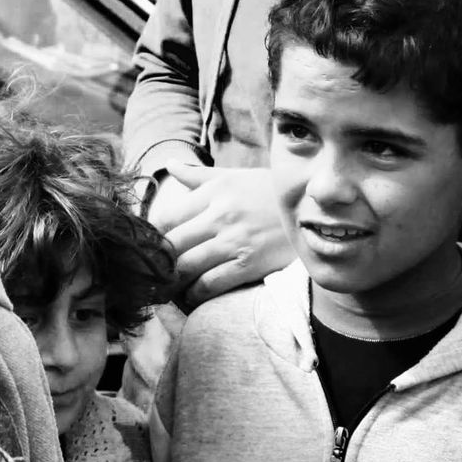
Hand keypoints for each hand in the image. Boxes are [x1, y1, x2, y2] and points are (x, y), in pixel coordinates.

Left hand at [152, 162, 290, 306]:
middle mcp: (221, 215)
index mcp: (214, 192)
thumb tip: (170, 164)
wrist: (313, 210)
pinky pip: (211, 284)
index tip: (148, 250)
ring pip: (187, 266)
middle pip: (171, 244)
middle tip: (150, 275)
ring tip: (167, 288)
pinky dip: (195, 294)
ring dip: (172, 282)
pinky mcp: (250, 263)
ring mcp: (235, 240)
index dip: (150, 238)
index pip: (166, 218)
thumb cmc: (268, 193)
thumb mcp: (235, 177)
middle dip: (157, 263)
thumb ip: (199, 176)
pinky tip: (192, 296)